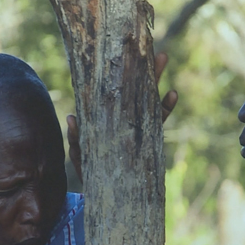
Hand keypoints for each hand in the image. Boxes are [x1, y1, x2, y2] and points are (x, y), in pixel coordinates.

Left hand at [67, 52, 177, 182]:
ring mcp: (138, 129)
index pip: (117, 93)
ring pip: (150, 102)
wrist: (104, 193)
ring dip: (157, 81)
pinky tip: (172, 95)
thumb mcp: (80, 153)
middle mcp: (126, 120)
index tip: (127, 56)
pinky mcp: (148, 142)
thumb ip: (77, 138)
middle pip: (137, 92)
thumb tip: (72, 118)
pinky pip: (159, 123)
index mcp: (109, 118)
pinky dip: (166, 109)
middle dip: (146, 72)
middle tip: (155, 50)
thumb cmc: (90, 168)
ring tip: (163, 60)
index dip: (123, 77)